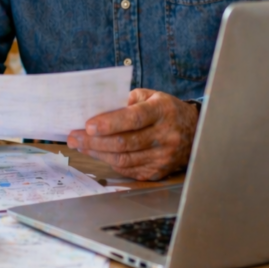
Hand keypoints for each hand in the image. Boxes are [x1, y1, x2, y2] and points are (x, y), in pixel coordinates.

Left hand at [67, 89, 198, 180]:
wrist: (195, 132)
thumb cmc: (165, 110)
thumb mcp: (151, 96)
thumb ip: (127, 100)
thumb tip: (97, 110)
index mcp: (162, 112)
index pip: (133, 119)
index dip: (109, 123)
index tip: (88, 125)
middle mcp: (164, 136)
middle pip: (124, 143)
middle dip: (94, 141)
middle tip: (73, 137)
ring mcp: (162, 157)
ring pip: (123, 159)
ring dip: (97, 153)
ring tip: (80, 145)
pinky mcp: (158, 171)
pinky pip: (128, 169)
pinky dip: (109, 162)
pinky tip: (97, 153)